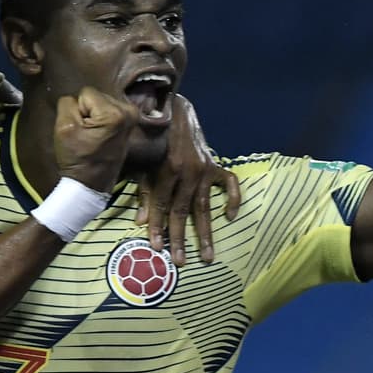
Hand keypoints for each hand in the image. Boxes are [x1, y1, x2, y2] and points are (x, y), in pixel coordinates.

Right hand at [54, 86, 138, 192]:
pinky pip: (109, 110)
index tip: (81, 130)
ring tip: (93, 136)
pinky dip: (102, 119)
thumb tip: (75, 98)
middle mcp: (129, 112)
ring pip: (102, 102)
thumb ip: (67, 103)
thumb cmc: (77, 158)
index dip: (78, 110)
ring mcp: (133, 118)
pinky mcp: (131, 123)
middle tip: (86, 134)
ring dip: (94, 116)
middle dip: (88, 112)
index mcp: (114, 113)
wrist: (91, 184)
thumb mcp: (63, 127)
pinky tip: (100, 135)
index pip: (85, 93)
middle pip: (96, 96)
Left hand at [136, 94, 240, 265]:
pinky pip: (230, 184)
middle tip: (180, 262)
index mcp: (168, 170)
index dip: (158, 227)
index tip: (156, 248)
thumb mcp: (143, 162)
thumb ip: (144, 190)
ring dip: (206, 232)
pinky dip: (232, 198)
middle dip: (180, 238)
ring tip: (208, 255)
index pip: (162, 206)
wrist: (175, 111)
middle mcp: (189, 171)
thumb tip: (140, 221)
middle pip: (183, 211)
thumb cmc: (154, 138)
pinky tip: (230, 216)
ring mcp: (205, 169)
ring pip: (204, 206)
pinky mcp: (216, 164)